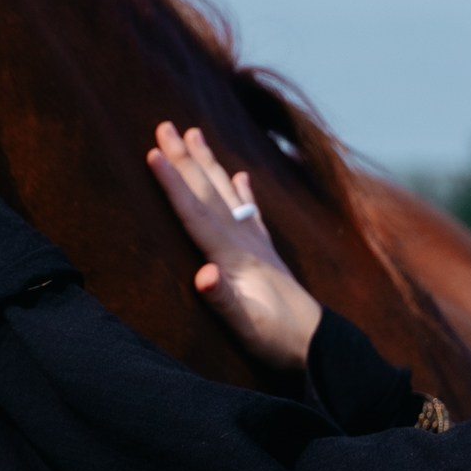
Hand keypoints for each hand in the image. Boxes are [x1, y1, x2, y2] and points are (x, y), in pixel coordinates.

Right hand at [147, 122, 322, 372]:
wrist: (317, 345)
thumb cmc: (277, 337)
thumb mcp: (246, 325)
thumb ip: (223, 299)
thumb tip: (203, 275)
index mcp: (233, 256)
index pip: (195, 213)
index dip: (173, 183)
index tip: (152, 151)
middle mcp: (245, 242)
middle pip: (208, 193)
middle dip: (185, 159)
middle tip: (164, 125)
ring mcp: (257, 245)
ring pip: (227, 194)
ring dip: (209, 164)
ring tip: (195, 133)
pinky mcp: (266, 255)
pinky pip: (251, 213)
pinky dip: (244, 192)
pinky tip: (243, 177)